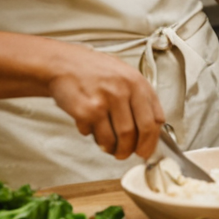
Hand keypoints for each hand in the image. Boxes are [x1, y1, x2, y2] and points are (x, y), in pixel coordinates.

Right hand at [43, 42, 165, 160]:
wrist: (63, 63)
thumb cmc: (95, 71)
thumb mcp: (125, 75)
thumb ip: (140, 97)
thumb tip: (152, 127)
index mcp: (138, 83)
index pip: (155, 119)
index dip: (152, 140)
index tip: (146, 149)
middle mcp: (124, 91)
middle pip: (139, 131)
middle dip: (134, 149)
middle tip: (127, 154)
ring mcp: (106, 101)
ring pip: (118, 138)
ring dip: (114, 149)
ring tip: (110, 148)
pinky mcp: (87, 111)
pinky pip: (95, 135)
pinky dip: (94, 138)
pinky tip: (92, 130)